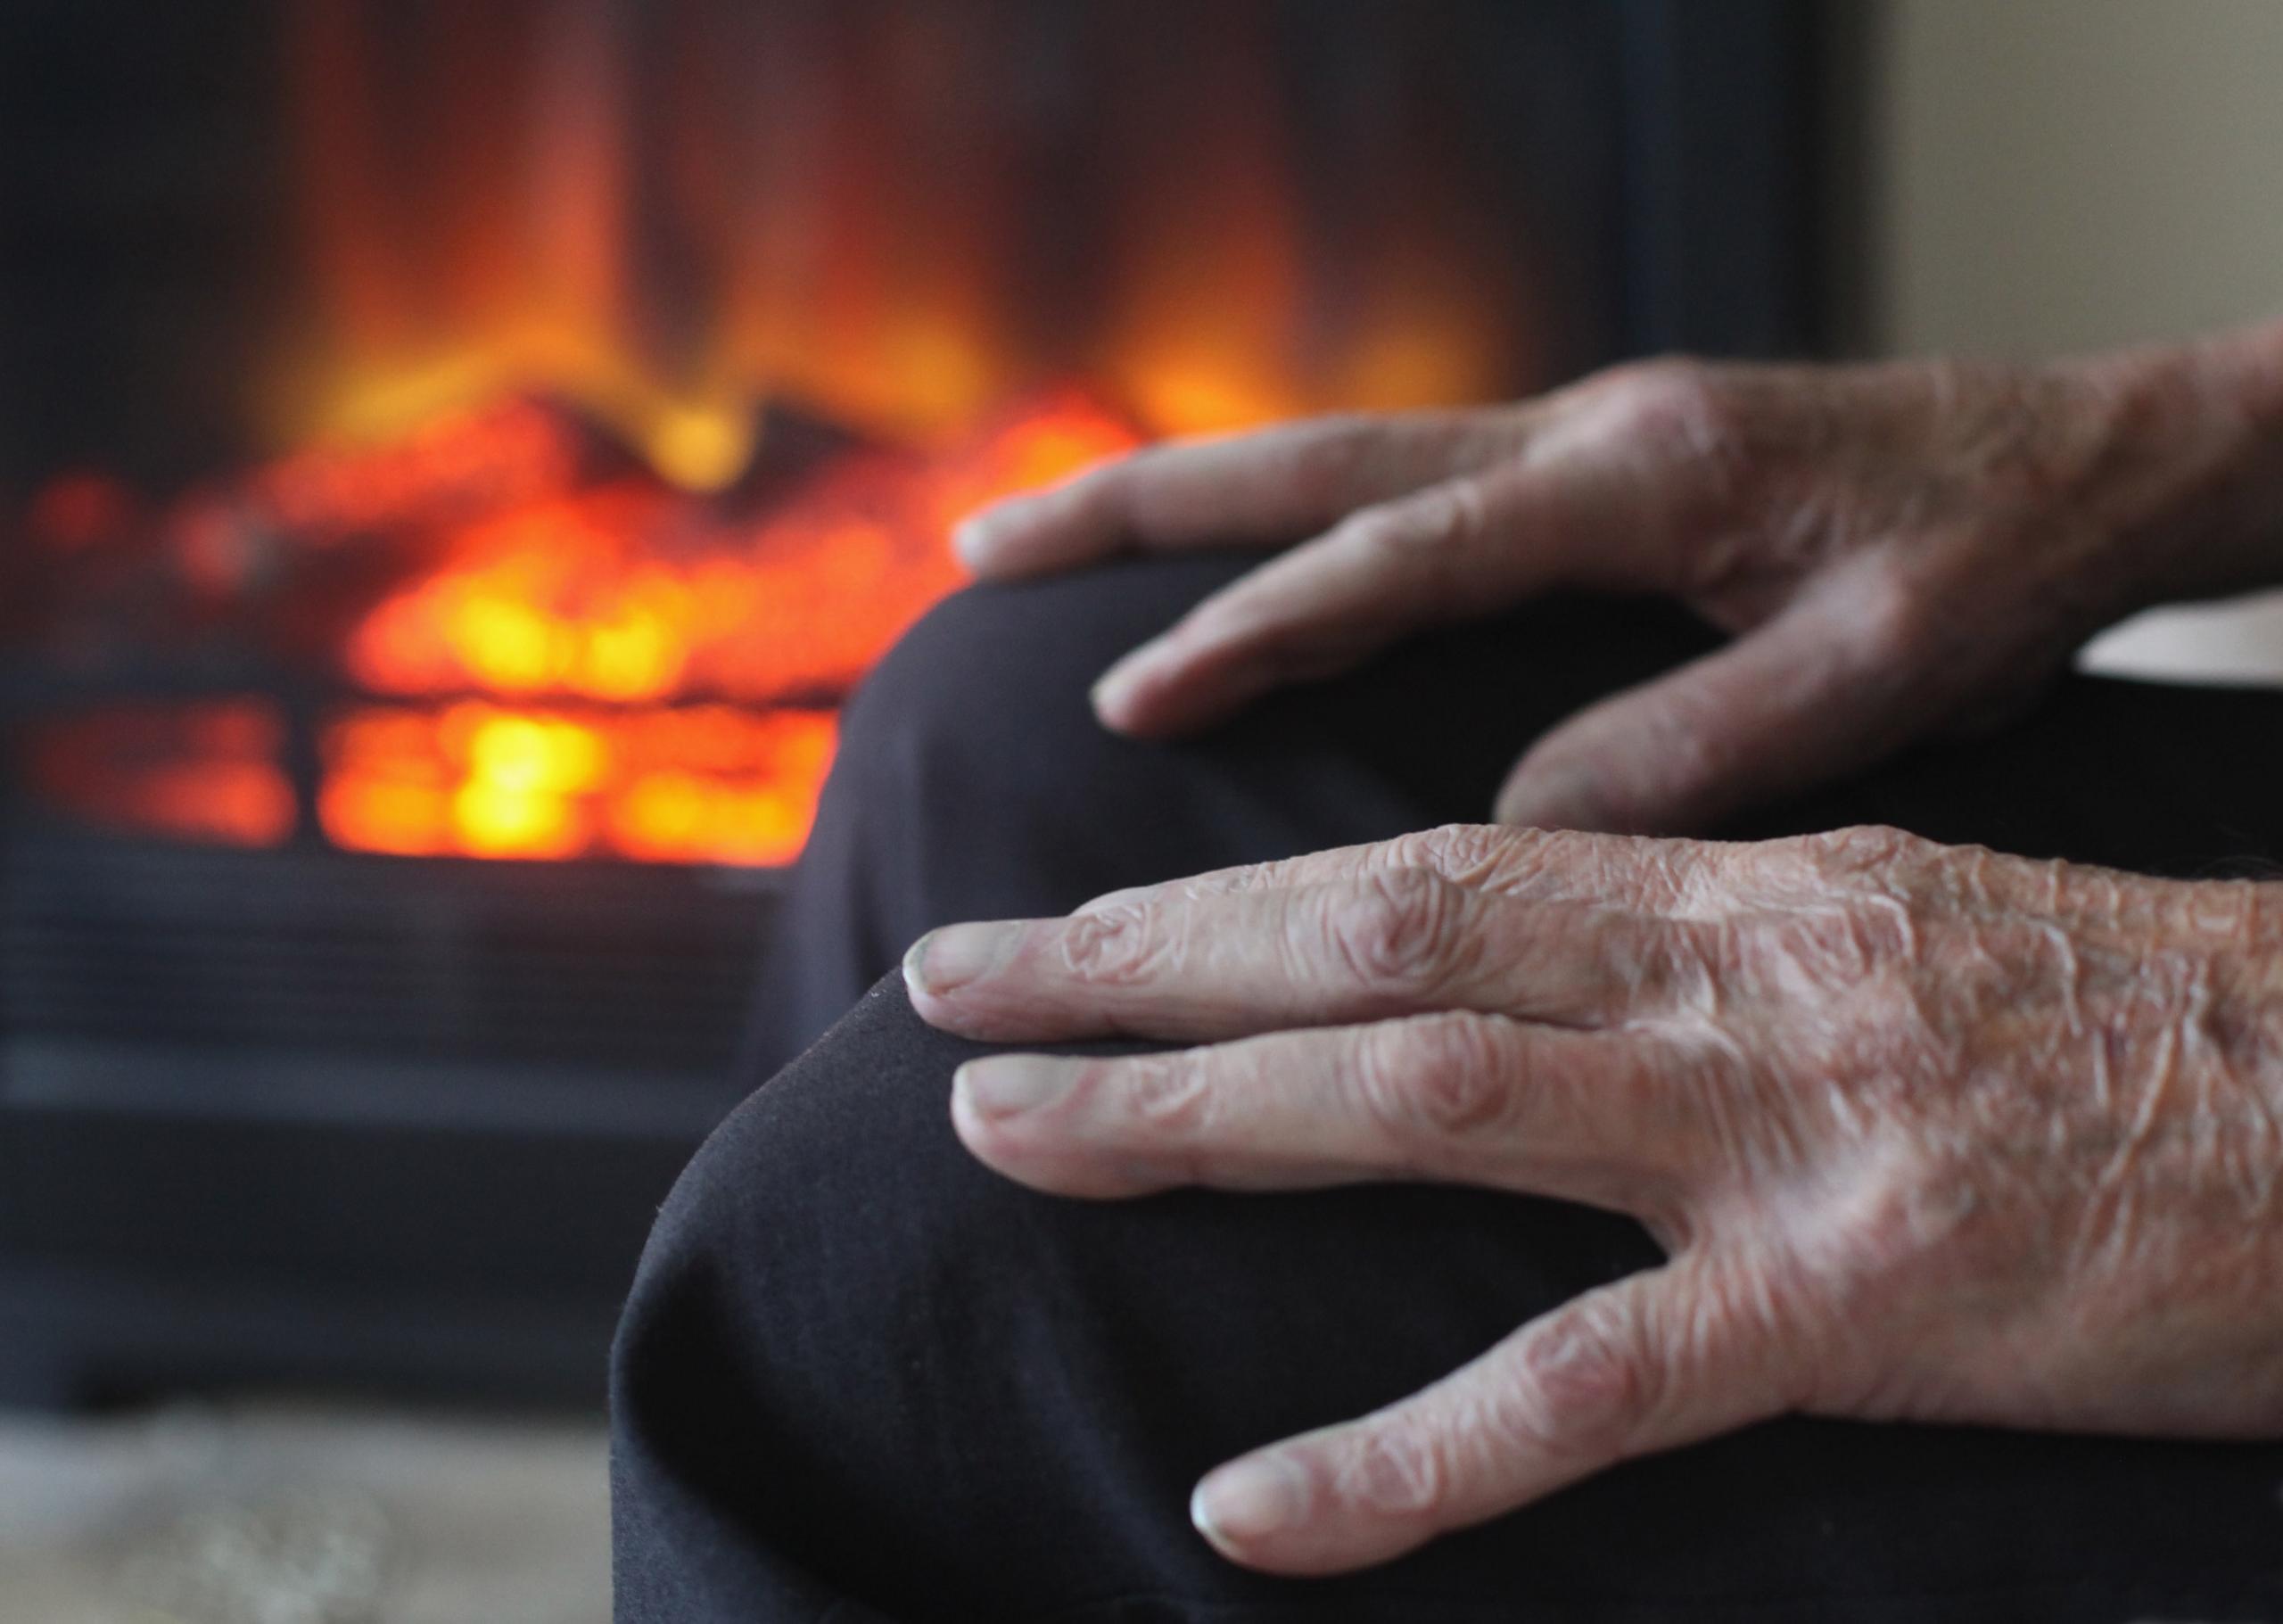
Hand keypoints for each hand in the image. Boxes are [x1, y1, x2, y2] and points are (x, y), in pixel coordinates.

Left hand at [904, 824, 2282, 1573]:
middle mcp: (1722, 979)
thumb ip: (1690, 947)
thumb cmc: (2129, 1028)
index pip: (1412, 868)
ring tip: (1003, 1141)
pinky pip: (1587, 1391)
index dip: (1209, 900)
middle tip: (940, 992)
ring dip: (1193, 1124)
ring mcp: (1782, 1136)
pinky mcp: (1859, 1310)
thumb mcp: (1881, 934)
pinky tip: (1253, 1515)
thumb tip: (1509, 972)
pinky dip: (1410, 1455)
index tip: (1052, 923)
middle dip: (1133, 967)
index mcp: (1730, 888)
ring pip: (1423, 1104)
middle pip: (1366, 944)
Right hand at [956, 345, 2280, 832]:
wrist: (2095, 458)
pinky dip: (1283, 524)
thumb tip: (1508, 828)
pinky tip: (1218, 570)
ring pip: (1339, 457)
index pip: (1403, 552)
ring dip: (1183, 499)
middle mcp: (1585, 430)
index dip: (1258, 629)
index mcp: (1642, 474)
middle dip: (1138, 505)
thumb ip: (1694, 744)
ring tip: (1032, 544)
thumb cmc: (2004, 562)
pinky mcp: (1589, 466)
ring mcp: (1579, 437)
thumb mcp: (1878, 673)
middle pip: (1316, 459)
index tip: (1126, 702)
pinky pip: (1395, 489)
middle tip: (978, 551)